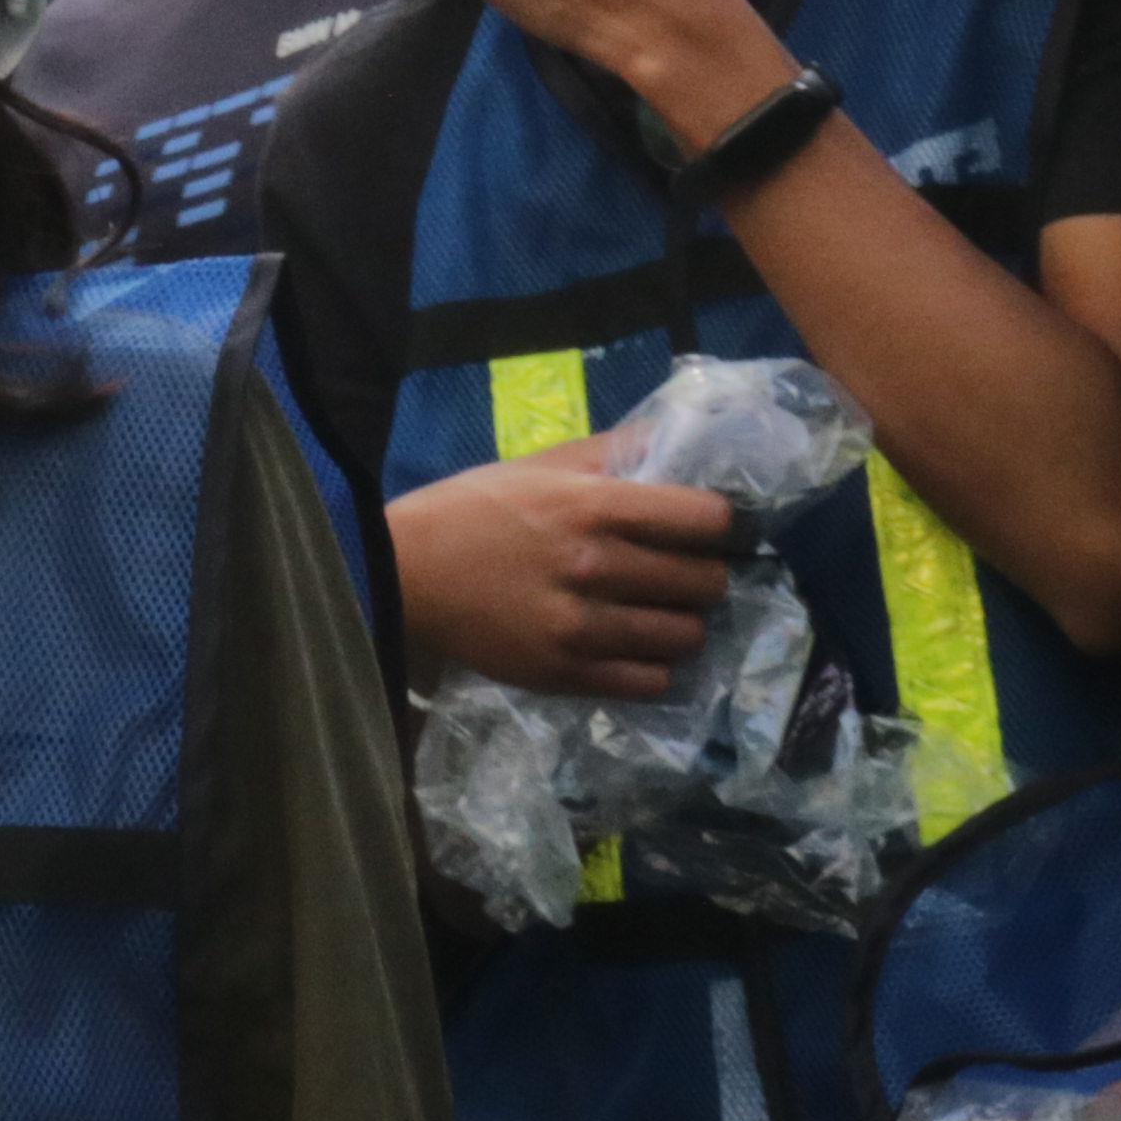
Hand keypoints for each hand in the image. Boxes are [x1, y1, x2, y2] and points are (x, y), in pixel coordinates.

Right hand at [385, 443, 729, 699]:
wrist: (403, 573)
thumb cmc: (473, 509)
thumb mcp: (542, 464)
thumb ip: (614, 452)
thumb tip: (681, 438)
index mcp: (595, 506)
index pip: (709, 520)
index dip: (717, 524)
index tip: (704, 529)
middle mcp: (598, 568)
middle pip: (708, 582)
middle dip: (701, 574)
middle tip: (679, 573)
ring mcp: (584, 628)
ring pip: (686, 636)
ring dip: (679, 623)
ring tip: (655, 613)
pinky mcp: (566, 674)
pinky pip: (651, 682)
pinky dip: (652, 666)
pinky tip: (632, 647)